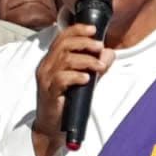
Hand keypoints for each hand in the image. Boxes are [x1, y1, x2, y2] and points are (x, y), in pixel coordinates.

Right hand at [32, 24, 111, 155]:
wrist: (53, 127)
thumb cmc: (67, 102)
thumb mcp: (84, 80)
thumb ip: (95, 66)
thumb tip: (110, 52)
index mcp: (51, 60)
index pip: (62, 38)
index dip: (77, 30)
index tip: (94, 29)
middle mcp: (46, 67)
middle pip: (63, 45)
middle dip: (84, 43)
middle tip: (100, 47)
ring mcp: (45, 80)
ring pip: (64, 60)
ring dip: (86, 60)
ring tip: (100, 66)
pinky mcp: (49, 93)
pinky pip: (61, 79)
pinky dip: (76, 76)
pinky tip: (87, 79)